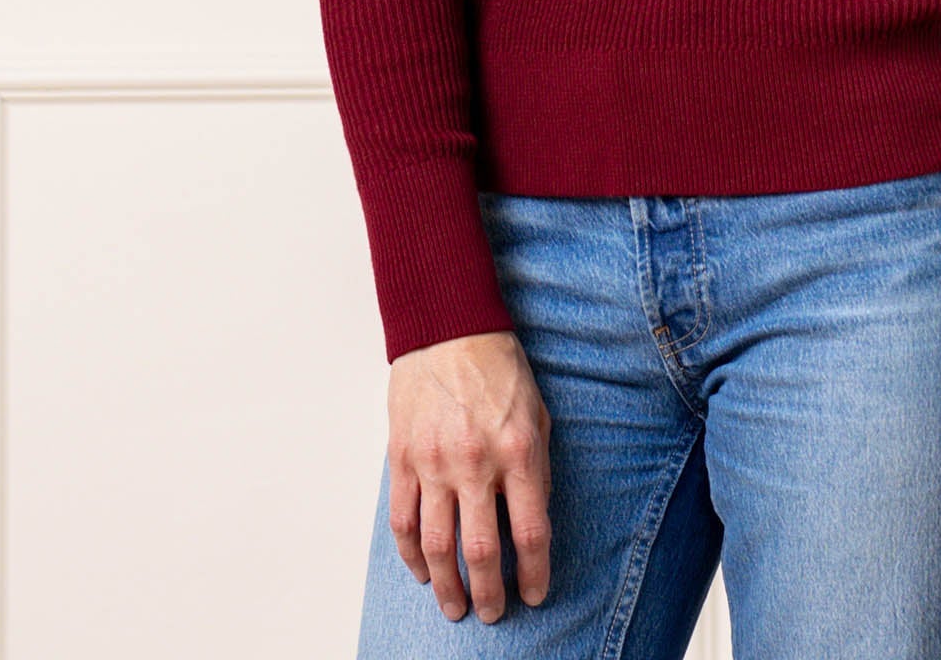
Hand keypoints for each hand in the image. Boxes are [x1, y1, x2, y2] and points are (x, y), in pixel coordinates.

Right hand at [387, 329, 553, 622]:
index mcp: (517, 451)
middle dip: (489, 593)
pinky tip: (423, 571)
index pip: (531, 531)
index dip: (535, 573)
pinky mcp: (403, 458)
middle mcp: (476, 463)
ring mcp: (434, 462)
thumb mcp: (537, 414)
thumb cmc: (499, 369)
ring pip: (437, 545)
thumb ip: (537, 468)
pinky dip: (411, 554)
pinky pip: (403, 521)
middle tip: (491, 613)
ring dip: (447, 585)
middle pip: (483, 550)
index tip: (534, 595)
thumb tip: (534, 520)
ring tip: (455, 606)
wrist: (449, 328)